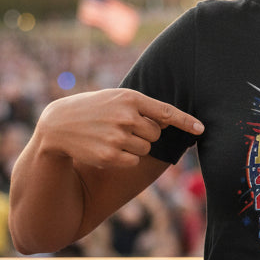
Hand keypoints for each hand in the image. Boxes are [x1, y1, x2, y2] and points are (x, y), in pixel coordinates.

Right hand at [37, 88, 202, 169]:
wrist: (59, 124)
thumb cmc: (93, 109)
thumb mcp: (116, 99)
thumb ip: (142, 107)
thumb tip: (169, 120)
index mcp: (130, 98)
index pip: (166, 111)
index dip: (185, 121)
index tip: (201, 129)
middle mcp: (126, 117)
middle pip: (156, 133)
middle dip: (146, 133)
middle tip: (123, 127)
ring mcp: (118, 137)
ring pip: (146, 148)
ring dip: (134, 146)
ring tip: (112, 136)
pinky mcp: (110, 156)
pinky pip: (133, 161)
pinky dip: (125, 158)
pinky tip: (107, 148)